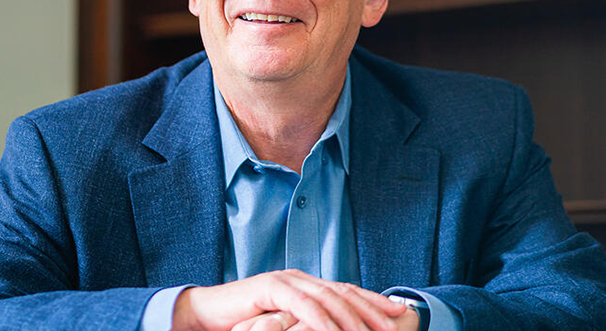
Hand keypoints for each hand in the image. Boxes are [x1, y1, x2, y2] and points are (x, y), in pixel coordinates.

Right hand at [171, 269, 407, 330]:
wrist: (207, 315)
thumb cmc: (245, 322)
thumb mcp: (284, 323)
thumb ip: (307, 324)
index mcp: (306, 285)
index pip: (347, 291)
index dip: (374, 301)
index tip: (399, 313)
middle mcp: (299, 279)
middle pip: (344, 292)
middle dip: (372, 309)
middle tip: (394, 326)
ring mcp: (285, 281)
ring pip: (328, 298)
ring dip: (352, 318)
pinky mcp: (270, 288)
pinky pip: (303, 305)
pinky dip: (322, 320)